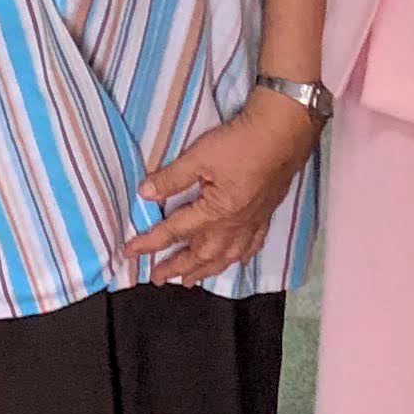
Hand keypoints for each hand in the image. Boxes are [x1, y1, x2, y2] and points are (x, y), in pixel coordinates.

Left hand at [134, 89, 320, 286]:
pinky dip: (239, 258)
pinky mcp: (266, 214)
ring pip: (226, 257)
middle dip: (177, 268)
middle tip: (158, 279)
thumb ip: (171, 178)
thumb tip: (145, 193)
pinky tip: (234, 260)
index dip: (150, 242)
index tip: (130, 252)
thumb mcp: (199, 155)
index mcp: (216, 213)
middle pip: (201, 254)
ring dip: (206, 270)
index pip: (175, 232)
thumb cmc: (241, 142)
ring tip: (190, 281)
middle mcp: (234, 225)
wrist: (283, 132)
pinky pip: (252, 246)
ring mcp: (253, 222)